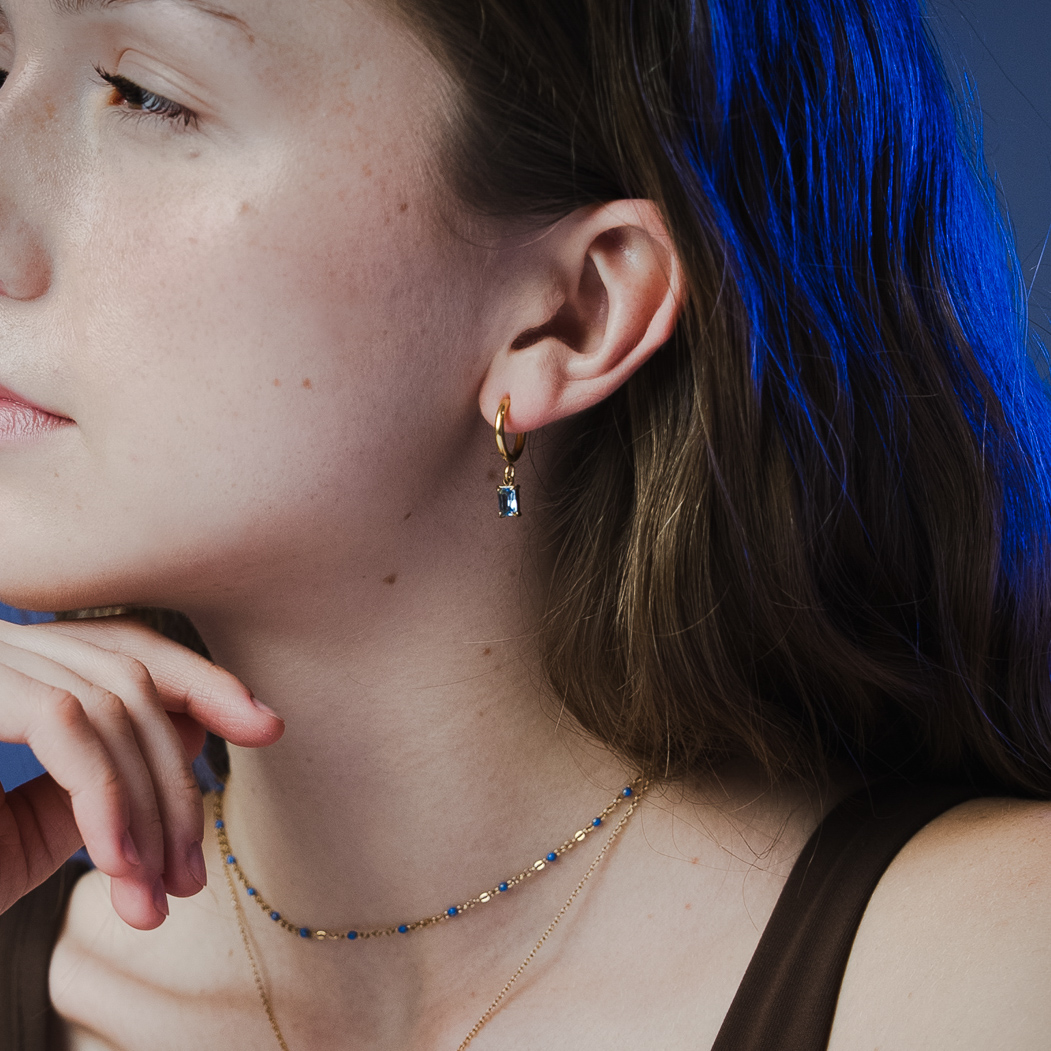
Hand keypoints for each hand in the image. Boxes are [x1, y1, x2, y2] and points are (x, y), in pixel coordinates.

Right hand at [0, 614, 281, 929]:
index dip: (201, 678)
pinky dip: (106, 798)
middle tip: (194, 873)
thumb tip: (192, 734)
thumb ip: (98, 777)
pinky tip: (117, 869)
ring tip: (158, 899)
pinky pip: (63, 725)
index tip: (265, 724)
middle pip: (128, 675)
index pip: (125, 645)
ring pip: (107, 703)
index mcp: (9, 667)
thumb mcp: (24, 831)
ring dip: (147, 809)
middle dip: (177, 777)